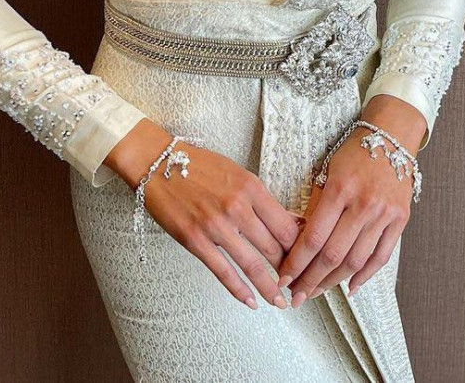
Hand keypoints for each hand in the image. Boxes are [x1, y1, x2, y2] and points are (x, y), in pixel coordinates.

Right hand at [140, 141, 303, 309]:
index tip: (306, 259)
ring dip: (270, 288)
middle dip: (288, 270)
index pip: (286, 225)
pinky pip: (223, 272)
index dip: (300, 247)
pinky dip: (240, 290)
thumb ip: (262, 199)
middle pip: (273, 247)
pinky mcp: (195, 241)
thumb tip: (290, 222)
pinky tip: (251, 301)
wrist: (159, 163)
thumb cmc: (200, 166)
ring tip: (280, 301)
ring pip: (252, 264)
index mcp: (251, 187)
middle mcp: (237, 207)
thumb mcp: (238, 174)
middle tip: (296, 284)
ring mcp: (215, 226)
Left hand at [277, 121, 418, 304]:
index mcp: (340, 189)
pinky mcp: (399, 221)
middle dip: (311, 280)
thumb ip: (316, 205)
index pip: (314, 237)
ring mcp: (384, 215)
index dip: (296, 263)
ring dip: (333, 282)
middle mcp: (363, 205)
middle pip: (333, 255)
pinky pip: (381, 257)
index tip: (283, 278)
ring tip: (317, 292)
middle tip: (296, 296)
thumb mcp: (327, 170)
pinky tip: (350, 287)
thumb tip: (299, 240)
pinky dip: (365, 276)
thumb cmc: (354, 152)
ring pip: (356, 261)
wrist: (391, 136)